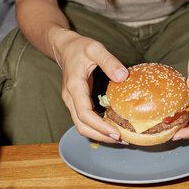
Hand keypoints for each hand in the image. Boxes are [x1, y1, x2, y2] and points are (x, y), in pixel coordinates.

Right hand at [51, 28, 128, 143]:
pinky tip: (112, 127)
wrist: (65, 48)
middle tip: (122, 140)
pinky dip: (97, 128)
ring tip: (119, 138)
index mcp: (74, 87)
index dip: (99, 126)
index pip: (84, 114)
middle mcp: (70, 98)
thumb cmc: (80, 48)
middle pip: (82, 126)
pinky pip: (85, 121)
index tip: (115, 133)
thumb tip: (123, 76)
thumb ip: (109, 61)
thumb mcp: (95, 48)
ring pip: (82, 126)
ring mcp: (72, 102)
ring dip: (99, 135)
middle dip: (101, 136)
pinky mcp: (76, 103)